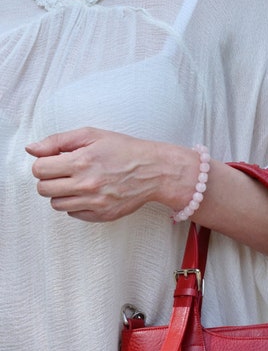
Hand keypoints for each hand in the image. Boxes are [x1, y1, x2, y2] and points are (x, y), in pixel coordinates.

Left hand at [26, 127, 171, 221]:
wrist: (153, 171)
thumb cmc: (124, 150)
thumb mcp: (91, 135)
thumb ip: (57, 141)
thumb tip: (31, 149)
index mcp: (81, 161)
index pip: (39, 169)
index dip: (43, 164)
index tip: (53, 161)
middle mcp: (86, 185)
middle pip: (44, 189)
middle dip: (48, 179)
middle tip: (63, 172)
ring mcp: (94, 203)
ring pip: (56, 204)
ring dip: (61, 193)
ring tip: (76, 183)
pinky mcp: (102, 215)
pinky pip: (73, 214)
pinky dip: (76, 204)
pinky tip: (88, 193)